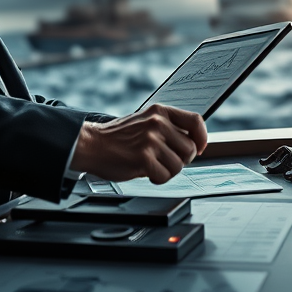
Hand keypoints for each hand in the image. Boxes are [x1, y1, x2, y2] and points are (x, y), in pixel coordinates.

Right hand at [70, 104, 207, 184]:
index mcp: (160, 112)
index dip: (201, 137)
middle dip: (181, 160)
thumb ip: (167, 128)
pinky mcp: (144, 158)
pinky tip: (145, 172)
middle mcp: (158, 123)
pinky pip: (165, 176)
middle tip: (164, 161)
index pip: (195, 121)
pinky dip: (157, 179)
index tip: (199, 148)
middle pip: (190, 149)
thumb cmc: (117, 137)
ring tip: (152, 166)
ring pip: (179, 165)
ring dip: (167, 171)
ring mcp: (151, 140)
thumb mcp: (145, 122)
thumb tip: (194, 143)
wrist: (91, 144)